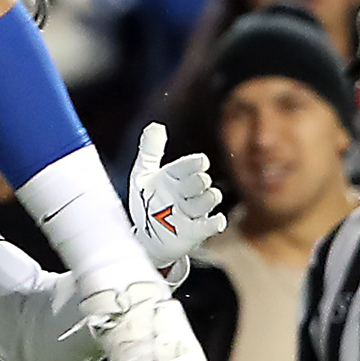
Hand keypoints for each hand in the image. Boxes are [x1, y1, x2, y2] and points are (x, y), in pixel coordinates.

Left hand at [126, 121, 224, 281]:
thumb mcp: (143, 175)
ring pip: (208, 200)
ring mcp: (192, 211)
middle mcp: (186, 192)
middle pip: (199, 182)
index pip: (186, 166)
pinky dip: (215, 223)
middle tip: (198, 182)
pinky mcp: (195, 231)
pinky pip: (209, 226)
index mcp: (174, 176)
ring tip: (193, 203)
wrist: (147, 235)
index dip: (194, 164)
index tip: (201, 162)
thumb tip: (156, 125)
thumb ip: (150, 151)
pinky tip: (216, 221)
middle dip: (199, 181)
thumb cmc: (147, 201)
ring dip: (205, 200)